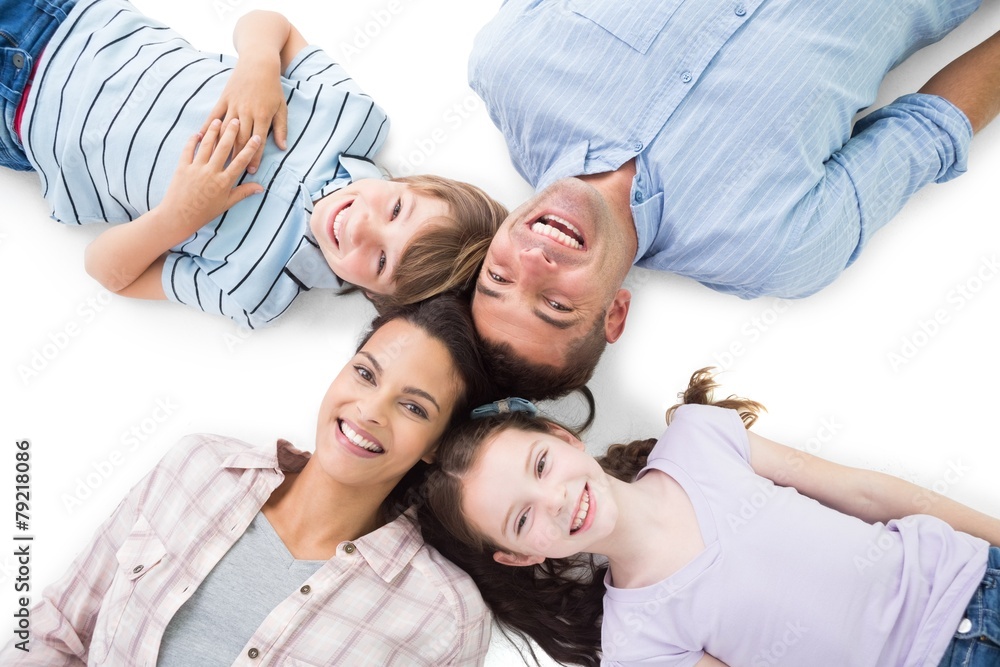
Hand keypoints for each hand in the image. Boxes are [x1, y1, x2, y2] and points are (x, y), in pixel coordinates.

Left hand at [162, 118, 263, 230]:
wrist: (179, 216)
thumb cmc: (204, 212)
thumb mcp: (226, 204)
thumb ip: (243, 192)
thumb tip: (260, 187)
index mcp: (224, 182)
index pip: (240, 161)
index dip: (250, 148)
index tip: (257, 138)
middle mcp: (211, 172)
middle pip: (223, 148)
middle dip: (231, 132)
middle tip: (236, 120)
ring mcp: (196, 168)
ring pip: (206, 145)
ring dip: (213, 132)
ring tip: (219, 120)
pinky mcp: (182, 167)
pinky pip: (188, 150)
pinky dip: (192, 140)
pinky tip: (197, 133)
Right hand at [201, 56, 287, 173]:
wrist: (259, 64)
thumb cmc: (272, 88)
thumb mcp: (281, 108)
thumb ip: (281, 128)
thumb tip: (282, 147)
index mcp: (262, 116)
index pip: (257, 142)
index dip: (254, 157)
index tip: (251, 171)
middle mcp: (246, 112)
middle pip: (240, 139)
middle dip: (237, 156)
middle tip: (232, 171)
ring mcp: (233, 105)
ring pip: (226, 130)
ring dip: (222, 146)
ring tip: (216, 160)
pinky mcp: (224, 99)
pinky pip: (214, 115)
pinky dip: (208, 127)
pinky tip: (202, 138)